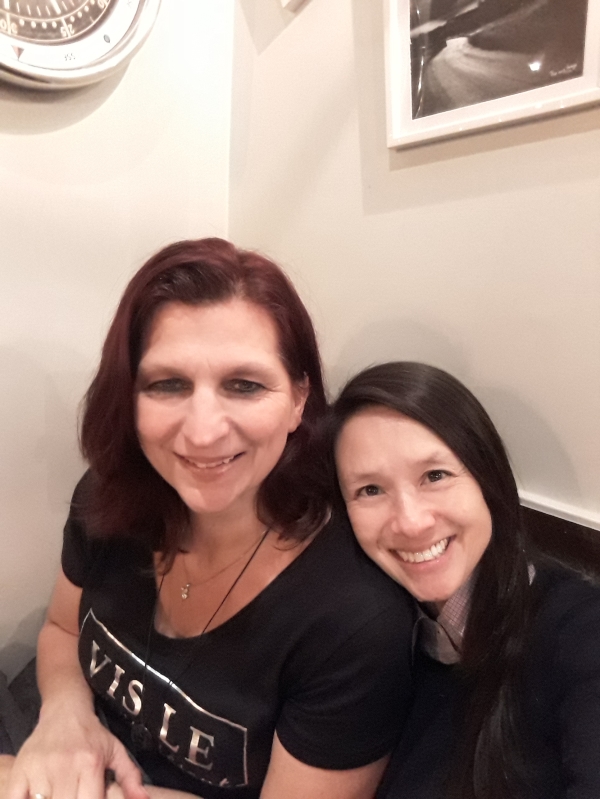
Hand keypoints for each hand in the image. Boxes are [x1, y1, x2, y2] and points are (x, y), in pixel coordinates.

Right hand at [6, 702, 147, 798]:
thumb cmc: (91, 735)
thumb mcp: (116, 751)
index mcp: (90, 764)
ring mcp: (40, 769)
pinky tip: (37, 797)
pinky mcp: (20, 770)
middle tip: (75, 795)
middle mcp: (65, 766)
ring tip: (59, 794)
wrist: (65, 709)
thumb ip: (130, 777)